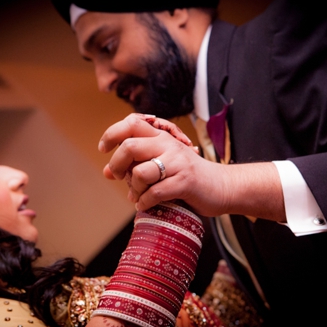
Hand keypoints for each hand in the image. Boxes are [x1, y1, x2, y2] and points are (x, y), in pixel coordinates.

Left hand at [98, 114, 228, 214]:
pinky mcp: (185, 182)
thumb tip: (106, 172)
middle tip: (118, 177)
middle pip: (129, 146)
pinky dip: (145, 202)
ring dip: (133, 188)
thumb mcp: (163, 165)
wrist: (222, 187)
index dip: (112, 134)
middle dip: (117, 165)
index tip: (104, 149)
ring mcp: (178, 163)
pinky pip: (154, 193)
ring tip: (137, 195)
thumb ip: (137, 164)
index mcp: (162, 137)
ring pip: (140, 172)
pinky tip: (146, 204)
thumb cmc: (189, 177)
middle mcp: (169, 145)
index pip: (131, 123)